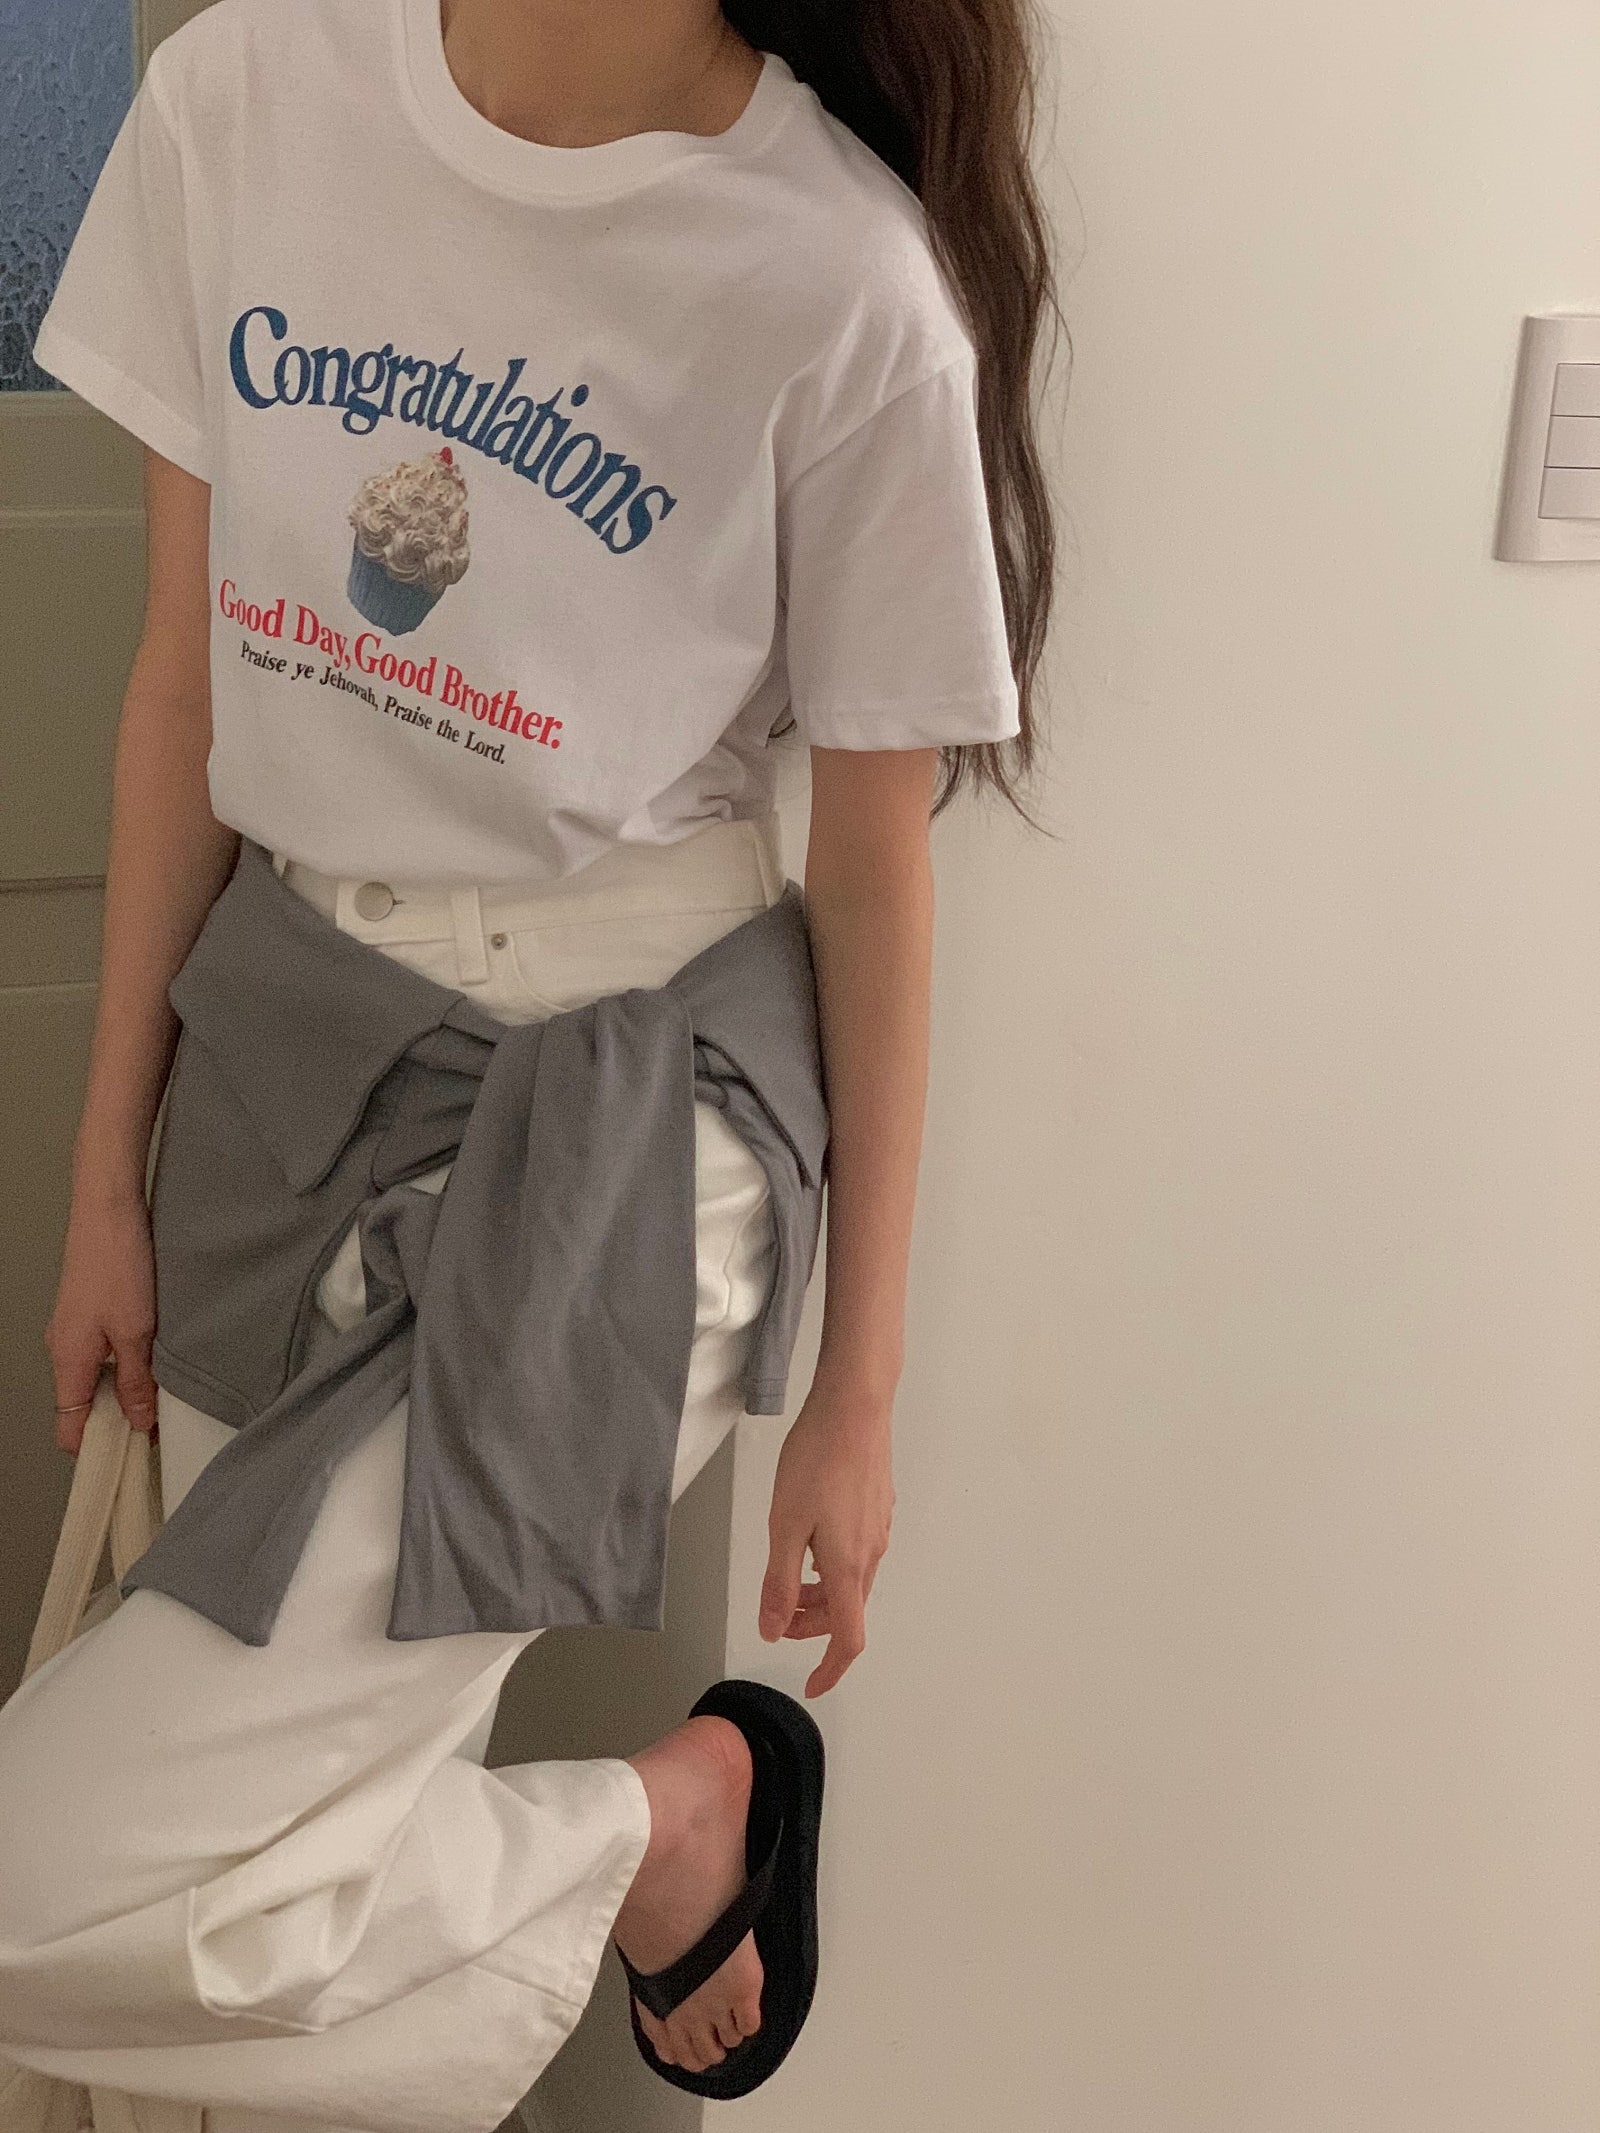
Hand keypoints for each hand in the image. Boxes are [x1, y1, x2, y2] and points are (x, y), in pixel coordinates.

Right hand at [44, 1191, 158, 1452]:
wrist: (109, 1209)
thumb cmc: (118, 1265)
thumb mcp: (136, 1332)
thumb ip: (136, 1381)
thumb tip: (137, 1423)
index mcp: (68, 1363)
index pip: (69, 1428)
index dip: (97, 1449)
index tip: (131, 1460)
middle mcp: (64, 1350)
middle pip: (83, 1406)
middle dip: (117, 1422)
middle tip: (159, 1429)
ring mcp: (74, 1330)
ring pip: (95, 1379)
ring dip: (125, 1391)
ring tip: (164, 1395)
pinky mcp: (89, 1311)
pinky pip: (102, 1354)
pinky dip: (125, 1365)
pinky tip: (157, 1359)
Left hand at [758, 1383, 894, 1696]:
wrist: (855, 1404)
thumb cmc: (816, 1460)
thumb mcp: (784, 1525)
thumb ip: (779, 1583)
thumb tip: (774, 1630)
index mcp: (848, 1566)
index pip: (848, 1638)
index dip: (830, 1668)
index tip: (812, 1685)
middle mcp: (872, 1553)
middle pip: (848, 1610)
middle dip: (813, 1626)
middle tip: (778, 1616)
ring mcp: (879, 1528)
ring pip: (852, 1581)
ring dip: (821, 1595)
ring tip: (789, 1578)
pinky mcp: (878, 1506)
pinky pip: (858, 1554)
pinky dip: (832, 1566)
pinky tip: (810, 1540)